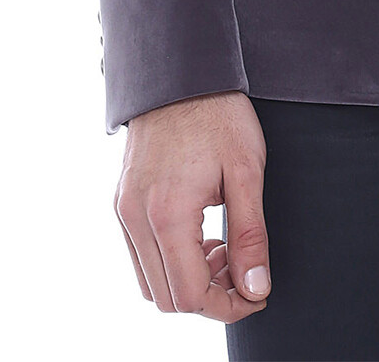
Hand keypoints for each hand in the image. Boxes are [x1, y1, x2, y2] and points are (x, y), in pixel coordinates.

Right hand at [114, 90, 270, 322]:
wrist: (180, 72)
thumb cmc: (219, 115)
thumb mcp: (247, 171)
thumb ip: (251, 236)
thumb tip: (256, 289)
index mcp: (167, 215)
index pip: (190, 296)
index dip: (228, 306)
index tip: (257, 294)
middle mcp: (135, 219)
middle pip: (166, 298)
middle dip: (210, 297)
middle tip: (244, 272)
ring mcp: (123, 210)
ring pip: (148, 282)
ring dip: (187, 282)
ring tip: (224, 250)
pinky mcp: (121, 201)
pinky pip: (139, 255)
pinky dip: (169, 261)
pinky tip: (200, 236)